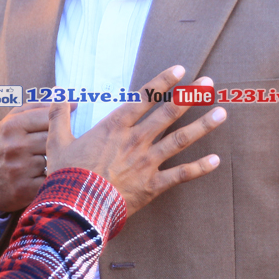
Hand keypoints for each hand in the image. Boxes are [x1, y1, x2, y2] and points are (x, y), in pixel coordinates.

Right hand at [0, 102, 49, 211]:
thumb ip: (39, 108)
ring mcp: (20, 169)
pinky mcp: (25, 189)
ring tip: (44, 164)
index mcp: (12, 125)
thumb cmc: (2, 147)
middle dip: (56, 144)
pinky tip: (40, 178)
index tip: (58, 129)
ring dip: (53, 162)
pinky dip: (49, 179)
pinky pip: (50, 179)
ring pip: (54, 159)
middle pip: (54, 139)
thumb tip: (72, 103)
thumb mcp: (11, 122)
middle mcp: (15, 146)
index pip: (48, 117)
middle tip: (53, 149)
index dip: (57, 124)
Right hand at [46, 66, 224, 215]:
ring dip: (202, 126)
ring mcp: (147, 162)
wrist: (76, 207)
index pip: (144, 98)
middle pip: (168, 113)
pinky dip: (200, 168)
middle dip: (190, 97)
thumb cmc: (66, 175)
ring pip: (180, 140)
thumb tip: (58, 97)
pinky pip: (181, 175)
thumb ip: (58, 117)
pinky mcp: (153, 185)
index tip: (181, 70)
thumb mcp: (57, 143)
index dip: (163, 82)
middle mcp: (135, 140)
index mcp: (115, 127)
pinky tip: (216, 160)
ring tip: (222, 113)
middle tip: (209, 84)